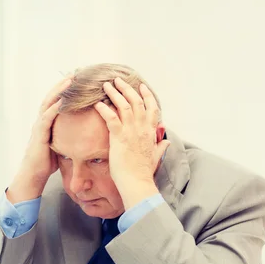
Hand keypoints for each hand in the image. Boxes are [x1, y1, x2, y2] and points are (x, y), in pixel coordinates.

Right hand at [7, 76, 71, 203]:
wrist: (33, 175)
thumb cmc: (46, 163)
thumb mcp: (60, 146)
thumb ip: (67, 137)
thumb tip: (83, 135)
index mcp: (47, 123)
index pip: (56, 102)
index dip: (65, 90)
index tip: (77, 80)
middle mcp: (41, 122)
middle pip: (51, 98)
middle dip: (62, 85)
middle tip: (75, 73)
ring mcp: (39, 127)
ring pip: (48, 104)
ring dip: (59, 91)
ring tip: (70, 80)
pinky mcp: (39, 135)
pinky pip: (46, 118)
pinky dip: (54, 108)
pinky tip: (62, 101)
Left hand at [94, 77, 169, 208]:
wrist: (136, 183)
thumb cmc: (143, 172)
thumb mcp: (156, 157)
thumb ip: (160, 147)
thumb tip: (167, 142)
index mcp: (150, 132)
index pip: (152, 108)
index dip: (146, 95)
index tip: (141, 86)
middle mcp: (142, 128)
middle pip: (137, 101)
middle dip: (127, 88)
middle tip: (118, 80)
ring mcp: (131, 132)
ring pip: (125, 105)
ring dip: (115, 93)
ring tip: (106, 85)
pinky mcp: (119, 137)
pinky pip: (111, 118)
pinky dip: (104, 109)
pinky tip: (97, 103)